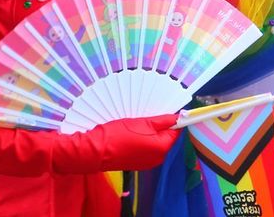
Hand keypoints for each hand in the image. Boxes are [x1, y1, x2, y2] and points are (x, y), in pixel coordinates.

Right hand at [59, 114, 179, 171]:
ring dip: (151, 132)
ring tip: (139, 123)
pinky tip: (133, 133)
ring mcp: (148, 163)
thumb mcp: (143, 122)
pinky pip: (147, 149)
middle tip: (149, 114)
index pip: (176, 131)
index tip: (167, 110)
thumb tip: (178, 117)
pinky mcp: (138, 164)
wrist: (95, 151)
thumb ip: (163, 120)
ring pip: (156, 142)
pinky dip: (143, 140)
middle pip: (166, 137)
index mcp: (162, 148)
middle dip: (160, 126)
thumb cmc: (118, 134)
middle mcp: (158, 158)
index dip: (173, 120)